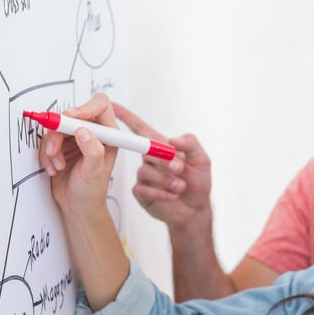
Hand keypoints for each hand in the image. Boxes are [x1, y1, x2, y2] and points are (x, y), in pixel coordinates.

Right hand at [39, 93, 118, 215]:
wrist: (77, 205)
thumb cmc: (92, 190)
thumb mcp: (95, 172)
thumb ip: (92, 151)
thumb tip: (83, 131)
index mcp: (109, 134)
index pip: (100, 105)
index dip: (86, 107)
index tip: (72, 117)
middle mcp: (92, 132)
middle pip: (72, 114)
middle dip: (59, 132)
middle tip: (54, 150)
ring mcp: (75, 137)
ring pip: (56, 127)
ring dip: (51, 147)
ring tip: (57, 166)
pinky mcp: (60, 144)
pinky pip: (46, 140)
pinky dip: (46, 154)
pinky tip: (53, 168)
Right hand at [112, 101, 213, 232]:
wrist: (195, 210)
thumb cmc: (198, 182)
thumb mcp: (202, 160)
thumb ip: (191, 144)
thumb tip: (174, 139)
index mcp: (161, 147)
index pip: (140, 128)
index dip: (125, 116)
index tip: (111, 104)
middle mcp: (150, 160)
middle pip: (146, 151)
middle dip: (165, 160)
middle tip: (180, 168)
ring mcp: (144, 176)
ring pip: (145, 172)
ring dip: (166, 180)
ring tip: (181, 186)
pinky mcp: (141, 192)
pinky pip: (143, 189)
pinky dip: (161, 193)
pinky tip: (173, 196)